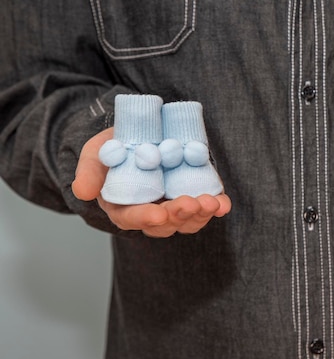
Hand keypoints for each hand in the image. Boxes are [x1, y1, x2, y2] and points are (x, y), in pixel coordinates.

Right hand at [71, 128, 230, 236]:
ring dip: (201, 214)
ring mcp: (174, 205)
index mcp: (123, 207)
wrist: (139, 135)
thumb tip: (83, 191)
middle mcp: (150, 211)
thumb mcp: (95, 153)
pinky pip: (206, 207)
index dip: (145, 218)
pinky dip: (218, 207)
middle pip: (165, 223)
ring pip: (188, 220)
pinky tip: (224, 204)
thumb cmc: (114, 149)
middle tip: (190, 203)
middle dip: (179, 215)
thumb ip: (90, 171)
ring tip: (211, 202)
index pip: (132, 219)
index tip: (158, 213)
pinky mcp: (194, 195)